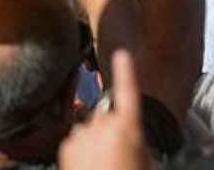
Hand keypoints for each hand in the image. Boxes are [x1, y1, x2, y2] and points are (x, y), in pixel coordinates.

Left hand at [59, 50, 149, 169]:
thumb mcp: (147, 163)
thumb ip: (142, 147)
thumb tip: (138, 145)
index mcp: (129, 127)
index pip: (129, 91)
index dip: (126, 71)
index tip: (122, 55)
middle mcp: (104, 125)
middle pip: (108, 115)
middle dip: (111, 129)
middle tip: (119, 154)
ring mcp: (83, 134)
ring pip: (90, 128)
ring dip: (95, 140)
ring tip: (102, 163)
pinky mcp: (66, 145)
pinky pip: (76, 139)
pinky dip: (81, 149)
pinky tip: (88, 165)